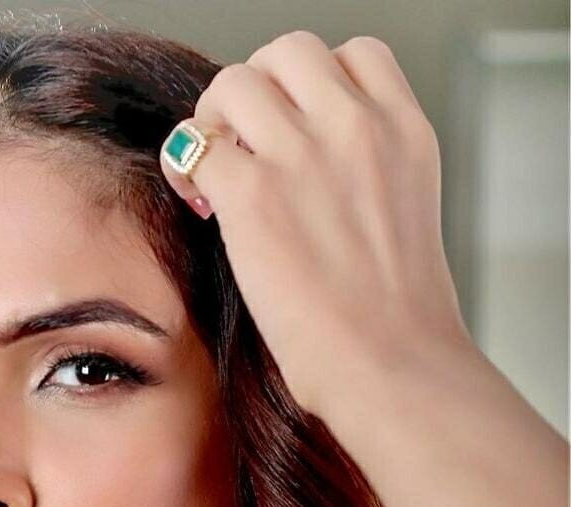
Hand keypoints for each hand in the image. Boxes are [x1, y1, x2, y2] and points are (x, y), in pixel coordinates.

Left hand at [159, 31, 474, 426]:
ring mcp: (303, 154)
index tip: (298, 132)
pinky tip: (198, 202)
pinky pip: (195, 144)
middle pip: (287, 53)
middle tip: (246, 150)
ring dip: (216, 121)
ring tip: (217, 173)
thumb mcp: (405, 218)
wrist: (394, 366)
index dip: (315, 87)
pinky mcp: (254, 194)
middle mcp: (357, 126)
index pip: (356, 55)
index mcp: (405, 130)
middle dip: (258, 95)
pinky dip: (187, 167)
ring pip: (235, 82)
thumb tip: (310, 178)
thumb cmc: (397, 322)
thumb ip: (366, 176)